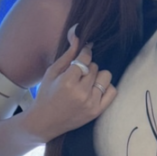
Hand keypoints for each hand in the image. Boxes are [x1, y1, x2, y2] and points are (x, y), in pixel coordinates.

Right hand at [21, 24, 116, 142]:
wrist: (44, 122)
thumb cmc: (46, 94)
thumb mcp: (52, 72)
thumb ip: (68, 54)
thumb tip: (77, 33)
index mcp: (67, 82)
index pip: (85, 58)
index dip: (84, 53)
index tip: (83, 53)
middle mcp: (81, 93)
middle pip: (94, 67)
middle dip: (86, 67)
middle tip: (77, 74)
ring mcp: (91, 103)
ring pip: (105, 76)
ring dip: (97, 76)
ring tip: (86, 82)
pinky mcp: (97, 112)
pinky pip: (112, 91)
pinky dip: (106, 87)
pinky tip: (95, 89)